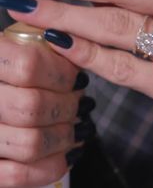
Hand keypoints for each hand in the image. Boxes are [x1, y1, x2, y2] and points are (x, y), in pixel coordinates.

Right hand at [0, 33, 92, 187]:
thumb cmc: (4, 70)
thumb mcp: (11, 46)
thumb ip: (35, 43)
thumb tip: (69, 43)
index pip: (28, 65)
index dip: (61, 72)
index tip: (77, 76)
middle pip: (33, 106)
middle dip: (68, 105)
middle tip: (80, 101)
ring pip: (30, 143)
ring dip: (64, 136)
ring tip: (76, 126)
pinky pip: (18, 175)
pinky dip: (51, 166)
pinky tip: (67, 153)